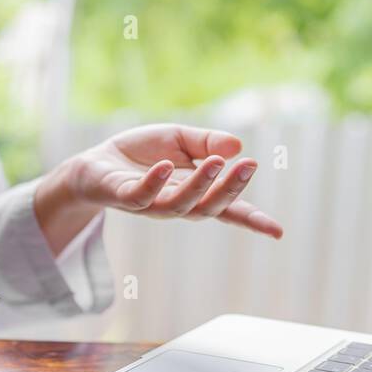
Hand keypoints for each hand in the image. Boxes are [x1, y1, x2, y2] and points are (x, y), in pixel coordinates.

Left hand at [35, 124, 282, 253]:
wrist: (94, 165)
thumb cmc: (142, 156)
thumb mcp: (180, 139)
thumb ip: (207, 142)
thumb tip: (235, 147)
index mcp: (195, 193)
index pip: (228, 210)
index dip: (252, 220)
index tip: (277, 232)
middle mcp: (176, 205)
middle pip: (208, 207)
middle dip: (230, 189)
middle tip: (250, 166)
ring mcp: (150, 205)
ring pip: (179, 205)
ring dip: (200, 184)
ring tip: (215, 161)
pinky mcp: (123, 197)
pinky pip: (140, 196)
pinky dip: (154, 182)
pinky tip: (166, 166)